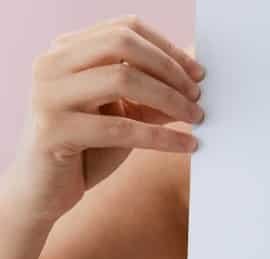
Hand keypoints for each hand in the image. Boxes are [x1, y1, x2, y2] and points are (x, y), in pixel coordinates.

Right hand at [3, 15, 204, 224]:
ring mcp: (48, 95)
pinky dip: (162, 137)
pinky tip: (187, 145)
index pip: (124, 28)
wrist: (43, 191)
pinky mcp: (54, 130)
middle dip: (169, 68)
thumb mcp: (124, 114)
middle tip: (197, 95)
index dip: (167, 48)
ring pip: (122, 79)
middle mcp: (51, 64)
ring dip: (170, 99)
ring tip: (196, 117)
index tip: (197, 72)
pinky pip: (120, 128)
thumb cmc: (87, 149)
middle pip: (122, 44)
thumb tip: (196, 79)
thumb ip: (152, 93)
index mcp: (66, 51)